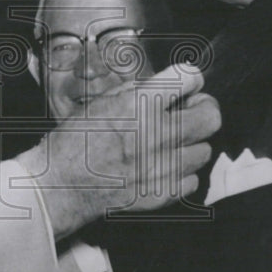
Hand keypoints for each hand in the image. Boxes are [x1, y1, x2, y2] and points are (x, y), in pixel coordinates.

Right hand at [18, 64, 219, 239]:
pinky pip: (192, 179)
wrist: (61, 184)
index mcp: (139, 105)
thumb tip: (166, 87)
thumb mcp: (102, 102)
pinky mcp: (162, 193)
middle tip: (191, 110)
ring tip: (173, 143)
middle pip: (210, 116)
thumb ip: (138, 91)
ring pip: (205, 150)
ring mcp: (162, 167)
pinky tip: (164, 167)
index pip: (190, 79)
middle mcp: (156, 134)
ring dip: (192, 143)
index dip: (189, 78)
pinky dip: (183, 172)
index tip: (186, 83)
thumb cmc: (74, 141)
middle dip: (204, 109)